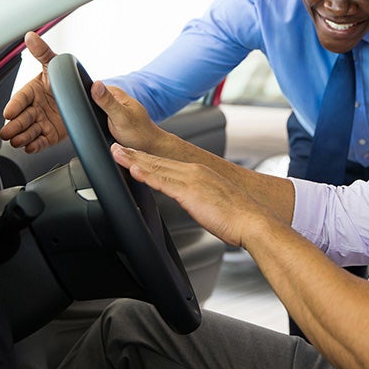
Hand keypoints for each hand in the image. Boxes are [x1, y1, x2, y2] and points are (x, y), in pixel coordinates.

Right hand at [0, 31, 67, 152]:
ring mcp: (42, 121)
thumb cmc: (65, 80)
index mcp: (32, 90)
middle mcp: (35, 107)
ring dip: (22, 137)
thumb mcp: (55, 65)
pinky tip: (30, 147)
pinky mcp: (50, 134)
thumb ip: (42, 52)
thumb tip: (31, 36)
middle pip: (21, 118)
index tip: (9, 112)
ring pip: (28, 131)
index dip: (14, 105)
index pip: (20, 98)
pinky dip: (35, 145)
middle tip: (7, 132)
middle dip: (14, 126)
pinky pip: (41, 141)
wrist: (85, 98)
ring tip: (18, 141)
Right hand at [90, 80, 165, 151]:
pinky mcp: (110, 116)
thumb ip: (108, 102)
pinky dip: (97, 123)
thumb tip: (96, 84)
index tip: (92, 111)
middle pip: (91, 99)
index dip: (85, 97)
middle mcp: (113, 97)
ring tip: (104, 126)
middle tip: (102, 122)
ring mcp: (112, 107)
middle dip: (89, 110)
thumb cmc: (139, 132)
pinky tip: (103, 129)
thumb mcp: (121, 117)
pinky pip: (98, 117)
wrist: (148, 145)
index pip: (92, 87)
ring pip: (93, 109)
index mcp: (115, 92)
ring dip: (92, 117)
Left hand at [110, 144, 265, 247]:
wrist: (253, 221)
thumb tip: (193, 203)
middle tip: (115, 147)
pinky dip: (147, 174)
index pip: (166, 163)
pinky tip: (134, 170)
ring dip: (134, 160)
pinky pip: (163, 182)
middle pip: (157, 160)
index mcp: (200, 173)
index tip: (131, 154)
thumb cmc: (238, 217)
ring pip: (156, 167)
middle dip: (134, 154)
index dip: (146, 157)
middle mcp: (195, 171)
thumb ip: (199, 199)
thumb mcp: (214, 203)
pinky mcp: (190, 192)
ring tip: (117, 154)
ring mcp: (192, 180)